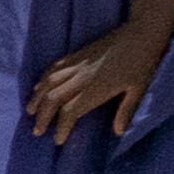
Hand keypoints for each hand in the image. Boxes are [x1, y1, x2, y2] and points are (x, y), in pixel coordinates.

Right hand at [27, 17, 172, 142]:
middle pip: (53, 99)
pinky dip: (43, 79)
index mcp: (96, 88)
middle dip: (43, 116)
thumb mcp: (139, 89)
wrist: (140, 32)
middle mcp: (81, 77)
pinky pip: (53, 68)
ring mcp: (76, 64)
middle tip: (37, 131)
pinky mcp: (76, 54)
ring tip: (30, 111)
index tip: (59, 140)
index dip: (62, 127)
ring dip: (37, 98)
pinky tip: (39, 87)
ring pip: (48, 82)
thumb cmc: (143, 63)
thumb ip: (126, 111)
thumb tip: (118, 132)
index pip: (70, 111)